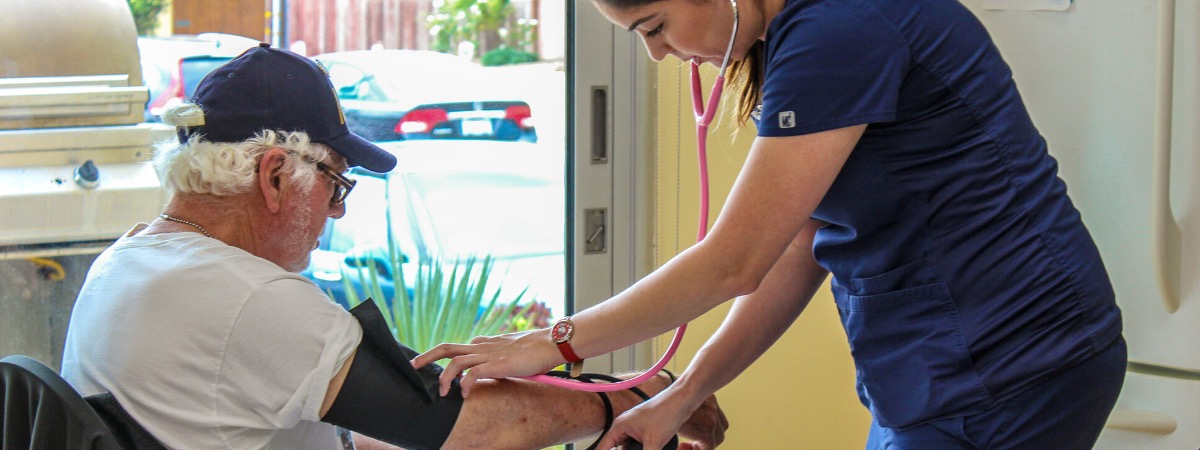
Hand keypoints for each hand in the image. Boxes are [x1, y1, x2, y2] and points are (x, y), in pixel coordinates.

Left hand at [411, 328, 562, 396]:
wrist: (550, 343)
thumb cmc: (534, 349)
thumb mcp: (509, 351)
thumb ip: (495, 356)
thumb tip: (487, 366)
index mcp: (483, 343)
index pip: (456, 348)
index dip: (440, 357)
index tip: (429, 367)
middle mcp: (481, 346)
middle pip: (446, 348)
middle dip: (426, 357)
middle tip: (412, 367)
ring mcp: (488, 354)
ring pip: (455, 361)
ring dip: (444, 377)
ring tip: (441, 392)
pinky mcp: (497, 364)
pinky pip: (472, 374)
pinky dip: (464, 384)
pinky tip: (464, 394)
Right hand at [595, 390, 727, 449]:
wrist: (682, 401)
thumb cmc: (666, 414)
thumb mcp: (654, 442)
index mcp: (620, 426)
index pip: (603, 447)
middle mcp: (625, 427)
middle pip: (617, 448)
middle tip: (642, 449)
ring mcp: (635, 428)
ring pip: (629, 447)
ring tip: (651, 446)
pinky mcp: (645, 430)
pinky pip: (638, 445)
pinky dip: (643, 449)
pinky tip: (654, 447)